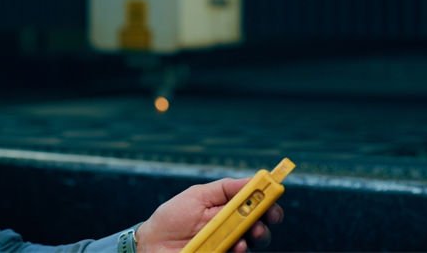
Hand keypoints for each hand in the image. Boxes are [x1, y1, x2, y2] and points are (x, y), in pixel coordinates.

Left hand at [134, 178, 283, 252]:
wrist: (153, 244)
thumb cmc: (173, 218)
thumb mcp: (197, 196)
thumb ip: (225, 188)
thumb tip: (253, 180)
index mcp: (229, 210)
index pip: (257, 206)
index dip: (269, 203)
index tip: (273, 198)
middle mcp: (232, 229)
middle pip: (262, 227)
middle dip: (266, 222)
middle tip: (262, 221)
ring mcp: (228, 247)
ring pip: (254, 244)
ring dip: (255, 238)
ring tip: (244, 238)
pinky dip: (240, 251)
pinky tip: (233, 249)